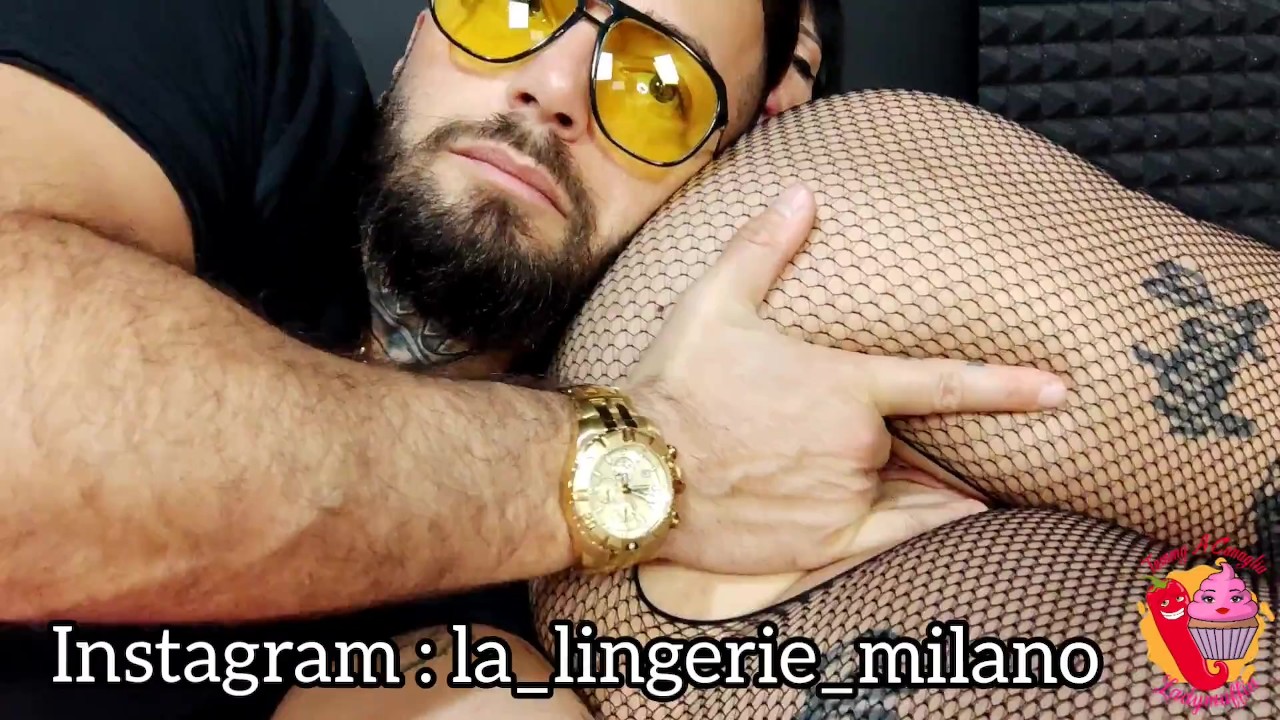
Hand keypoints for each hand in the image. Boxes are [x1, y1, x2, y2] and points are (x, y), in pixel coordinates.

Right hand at [624, 184, 1067, 575]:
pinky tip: (946, 521)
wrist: (634, 470)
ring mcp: (842, 499)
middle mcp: (856, 446)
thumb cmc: (675, 382)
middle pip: (900, 442)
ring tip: (883, 473)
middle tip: (839, 431)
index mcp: (844, 385)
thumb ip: (765, 248)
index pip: (945, 383)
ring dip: (902, 481)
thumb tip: (800, 193)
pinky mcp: (820, 544)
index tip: (1060, 390)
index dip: (1008, 386)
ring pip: (893, 488)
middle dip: (886, 435)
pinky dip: (920, 528)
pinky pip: (888, 538)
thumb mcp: (716, 302)